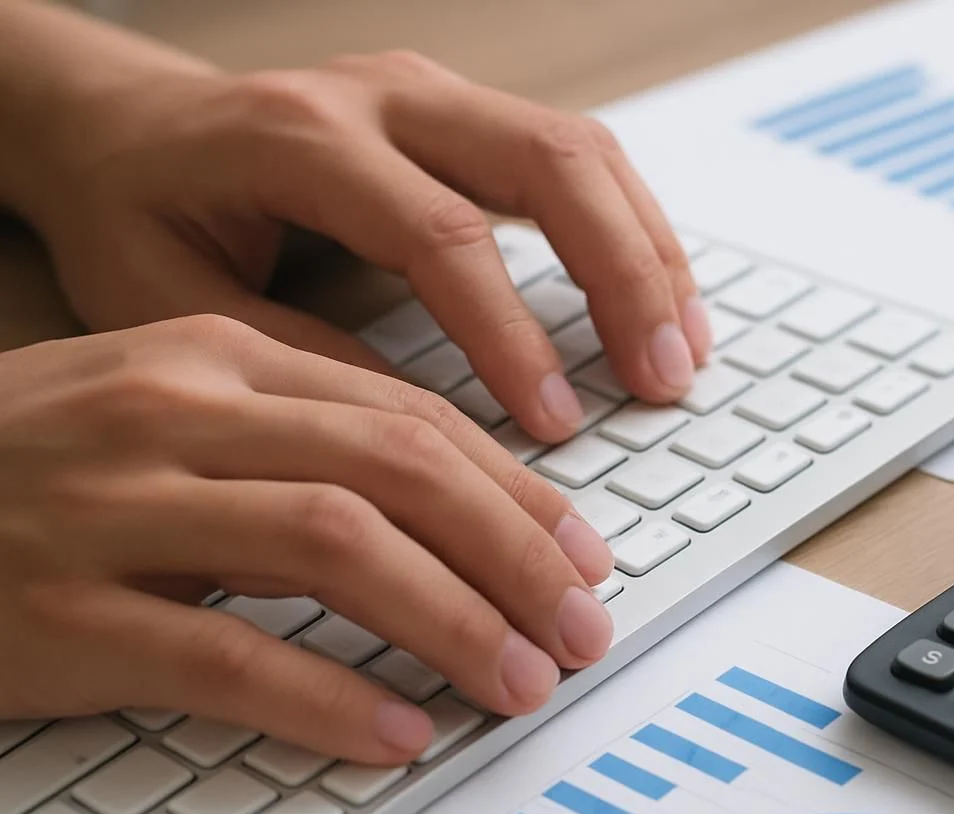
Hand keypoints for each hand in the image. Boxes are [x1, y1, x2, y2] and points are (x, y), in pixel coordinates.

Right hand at [0, 315, 615, 762]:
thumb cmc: (33, 470)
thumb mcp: (165, 418)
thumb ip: (296, 447)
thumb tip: (454, 518)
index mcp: (209, 356)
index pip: (405, 415)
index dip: (513, 491)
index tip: (580, 553)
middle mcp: (168, 411)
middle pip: (395, 469)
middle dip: (514, 554)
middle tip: (584, 627)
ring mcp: (109, 508)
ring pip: (334, 548)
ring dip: (453, 620)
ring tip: (520, 681)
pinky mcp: (56, 611)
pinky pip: (226, 656)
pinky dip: (327, 699)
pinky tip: (395, 733)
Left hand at [16, 42, 710, 442]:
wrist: (126, 128)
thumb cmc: (141, 214)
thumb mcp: (173, 306)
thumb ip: (294, 361)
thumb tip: (423, 435)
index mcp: (302, 136)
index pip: (441, 232)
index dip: (510, 334)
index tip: (555, 424)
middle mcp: (385, 94)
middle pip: (547, 161)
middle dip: (622, 277)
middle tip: (660, 379)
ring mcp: (436, 94)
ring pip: (583, 150)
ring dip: (649, 254)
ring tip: (683, 354)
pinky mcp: (468, 115)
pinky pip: (581, 158)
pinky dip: (634, 232)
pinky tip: (661, 304)